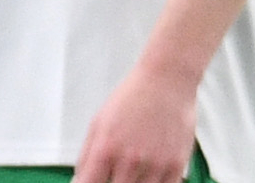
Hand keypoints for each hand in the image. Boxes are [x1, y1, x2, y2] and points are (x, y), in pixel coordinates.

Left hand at [74, 60, 197, 182]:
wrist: (166, 81)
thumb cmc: (132, 97)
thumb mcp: (98, 123)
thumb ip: (86, 156)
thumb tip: (79, 181)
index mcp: (106, 149)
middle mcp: (130, 160)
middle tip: (115, 173)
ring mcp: (154, 166)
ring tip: (132, 173)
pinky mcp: (176, 166)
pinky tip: (149, 175)